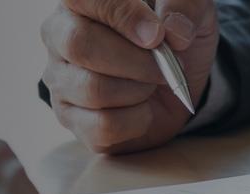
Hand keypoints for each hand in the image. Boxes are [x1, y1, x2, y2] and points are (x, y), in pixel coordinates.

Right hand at [41, 0, 218, 153]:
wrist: (174, 81)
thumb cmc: (171, 35)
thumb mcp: (190, 10)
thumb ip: (185, 6)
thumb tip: (175, 32)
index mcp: (80, 1)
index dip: (123, 15)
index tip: (158, 35)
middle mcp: (59, 37)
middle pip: (80, 45)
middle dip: (136, 60)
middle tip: (165, 66)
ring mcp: (60, 81)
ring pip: (93, 90)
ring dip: (140, 90)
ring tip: (152, 84)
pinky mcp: (70, 119)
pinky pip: (102, 126)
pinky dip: (136, 120)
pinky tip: (142, 108)